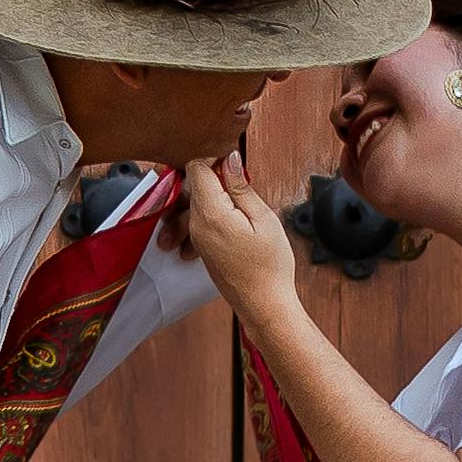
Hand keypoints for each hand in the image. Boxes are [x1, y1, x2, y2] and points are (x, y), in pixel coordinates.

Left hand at [177, 147, 299, 326]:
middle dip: (214, 176)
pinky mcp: (200, 246)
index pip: (196, 168)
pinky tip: (233, 220)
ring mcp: (196, 236)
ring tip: (239, 204)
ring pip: (193, 200)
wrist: (264, 304)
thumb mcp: (263, 218)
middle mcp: (196, 224)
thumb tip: (229, 158)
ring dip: (214, 194)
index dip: (214, 158)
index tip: (235, 166)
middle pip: (192, 183)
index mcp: (211, 213)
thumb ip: (240, 186)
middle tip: (242, 184)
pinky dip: (212, 211)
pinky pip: (197, 218)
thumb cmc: (270, 265)